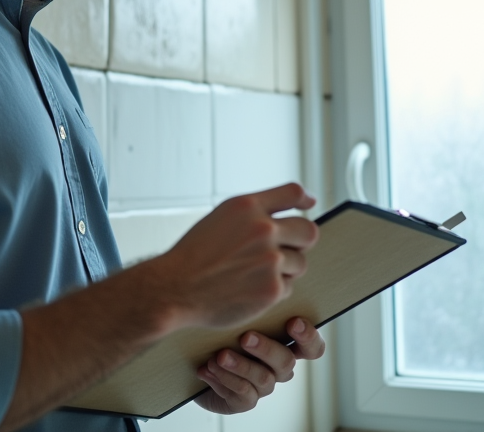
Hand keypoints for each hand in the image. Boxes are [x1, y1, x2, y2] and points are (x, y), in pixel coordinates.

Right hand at [156, 183, 318, 328]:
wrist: (174, 288)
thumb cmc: (195, 255)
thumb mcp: (221, 218)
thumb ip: (254, 212)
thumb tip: (297, 205)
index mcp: (247, 207)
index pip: (292, 192)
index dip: (304, 199)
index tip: (309, 204)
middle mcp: (263, 229)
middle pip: (308, 231)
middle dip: (300, 241)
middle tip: (285, 250)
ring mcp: (270, 260)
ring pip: (300, 263)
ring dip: (285, 269)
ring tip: (254, 273)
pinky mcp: (272, 289)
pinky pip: (288, 287)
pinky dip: (272, 290)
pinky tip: (248, 290)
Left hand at [194, 317, 325, 413]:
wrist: (195, 361)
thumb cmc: (222, 333)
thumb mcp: (237, 318)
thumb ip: (252, 311)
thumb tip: (251, 294)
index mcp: (285, 345)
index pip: (312, 347)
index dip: (308, 337)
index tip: (293, 322)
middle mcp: (279, 367)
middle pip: (286, 362)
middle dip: (266, 349)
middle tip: (245, 338)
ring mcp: (263, 386)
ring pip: (264, 379)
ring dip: (240, 366)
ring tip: (219, 356)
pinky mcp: (244, 401)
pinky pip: (243, 394)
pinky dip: (224, 380)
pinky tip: (207, 369)